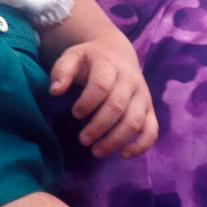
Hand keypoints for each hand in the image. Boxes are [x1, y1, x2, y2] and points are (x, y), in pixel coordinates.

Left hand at [50, 38, 157, 157]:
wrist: (117, 51)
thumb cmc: (90, 59)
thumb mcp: (73, 56)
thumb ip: (62, 71)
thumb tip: (54, 91)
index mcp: (109, 65)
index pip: (101, 86)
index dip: (88, 102)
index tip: (74, 114)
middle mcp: (130, 80)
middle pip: (118, 107)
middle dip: (99, 126)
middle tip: (83, 140)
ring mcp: (143, 96)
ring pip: (135, 121)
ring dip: (116, 139)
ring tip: (96, 151)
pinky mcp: (150, 109)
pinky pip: (152, 129)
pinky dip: (141, 145)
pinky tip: (123, 155)